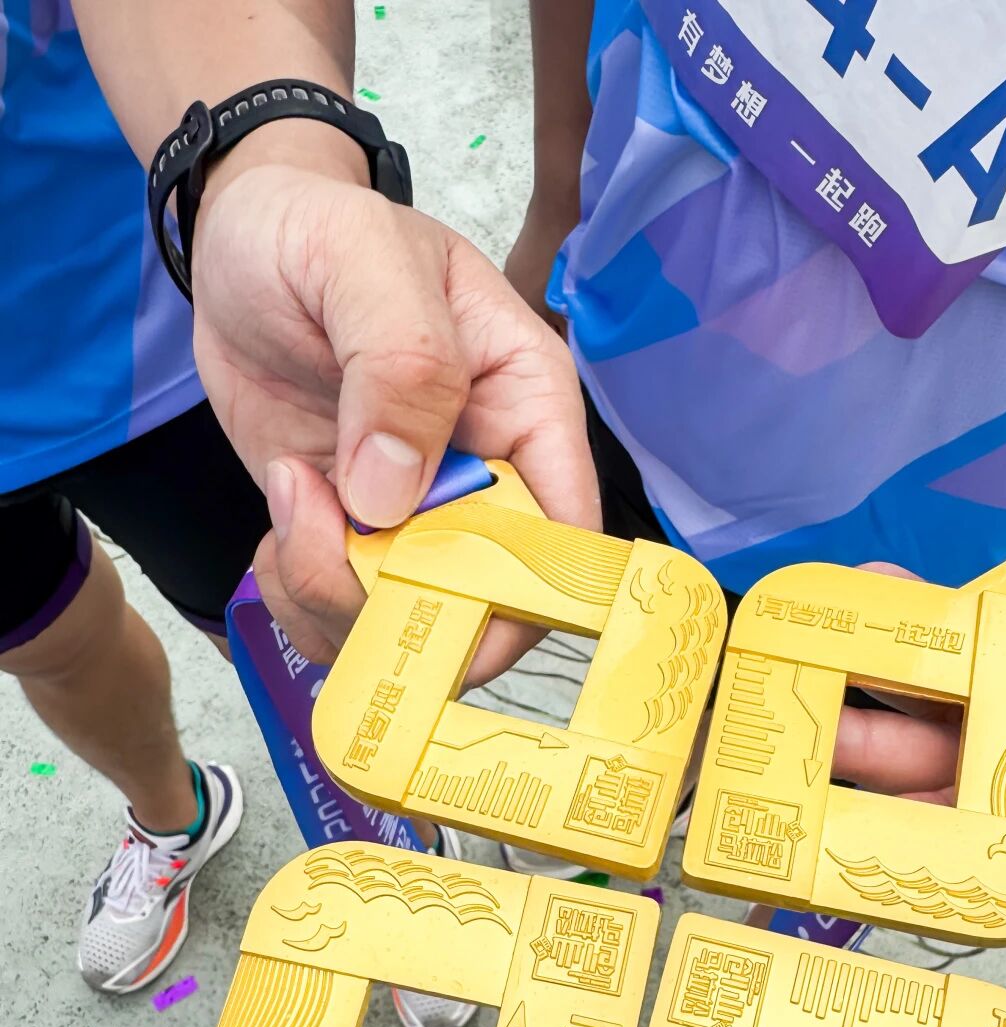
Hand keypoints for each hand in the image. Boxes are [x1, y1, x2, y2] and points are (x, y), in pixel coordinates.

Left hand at [192, 148, 599, 662]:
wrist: (241, 237)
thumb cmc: (317, 229)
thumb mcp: (362, 258)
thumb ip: (401, 363)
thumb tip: (395, 495)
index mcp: (527, 407)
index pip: (565, 533)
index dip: (523, 592)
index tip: (445, 605)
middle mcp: (485, 477)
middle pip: (486, 601)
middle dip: (405, 604)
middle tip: (328, 544)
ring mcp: (417, 515)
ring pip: (408, 619)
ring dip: (335, 596)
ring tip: (292, 501)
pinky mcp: (354, 534)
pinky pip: (342, 611)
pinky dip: (299, 596)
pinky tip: (279, 525)